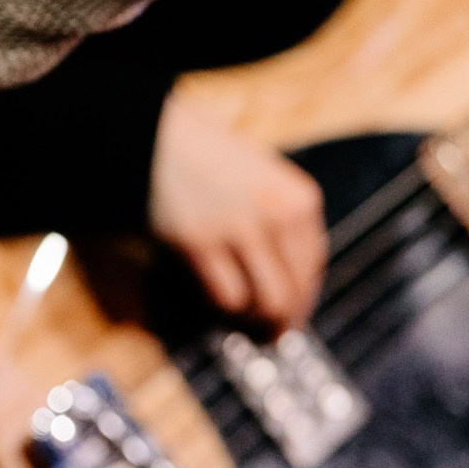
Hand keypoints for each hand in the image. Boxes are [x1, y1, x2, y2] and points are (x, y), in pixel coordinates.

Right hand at [149, 88, 326, 329]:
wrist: (153, 132)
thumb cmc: (204, 153)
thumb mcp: (261, 175)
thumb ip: (280, 217)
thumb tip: (287, 275)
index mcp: (299, 197)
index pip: (315, 266)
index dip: (304, 296)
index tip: (293, 312)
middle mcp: (277, 215)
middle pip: (294, 291)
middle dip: (283, 320)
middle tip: (271, 335)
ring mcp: (239, 229)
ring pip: (266, 302)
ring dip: (255, 319)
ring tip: (244, 321)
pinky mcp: (200, 242)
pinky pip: (227, 295)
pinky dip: (224, 307)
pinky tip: (217, 301)